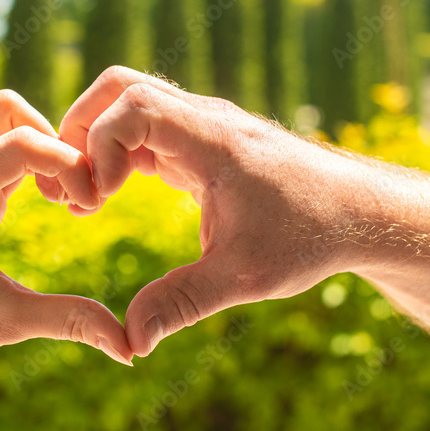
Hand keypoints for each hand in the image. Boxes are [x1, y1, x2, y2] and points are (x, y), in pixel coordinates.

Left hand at [0, 90, 133, 385]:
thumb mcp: (8, 323)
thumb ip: (70, 322)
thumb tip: (130, 346)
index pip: (21, 142)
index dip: (69, 165)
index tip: (90, 205)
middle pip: (8, 109)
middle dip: (53, 136)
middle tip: (75, 186)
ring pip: (6, 122)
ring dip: (44, 146)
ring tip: (65, 196)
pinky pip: (4, 150)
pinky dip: (35, 163)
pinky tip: (52, 201)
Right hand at [52, 67, 365, 356]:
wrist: (357, 213)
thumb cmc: (309, 236)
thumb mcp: (244, 277)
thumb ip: (183, 302)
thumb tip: (132, 341)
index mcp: (214, 140)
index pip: (133, 105)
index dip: (99, 145)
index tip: (96, 199)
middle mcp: (205, 120)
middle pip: (120, 89)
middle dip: (82, 131)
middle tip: (72, 189)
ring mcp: (202, 127)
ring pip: (129, 103)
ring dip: (97, 141)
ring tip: (85, 197)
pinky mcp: (202, 143)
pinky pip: (145, 129)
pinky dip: (117, 153)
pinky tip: (109, 194)